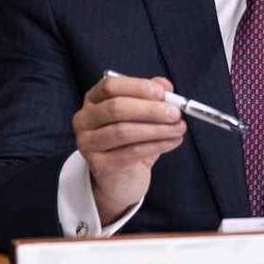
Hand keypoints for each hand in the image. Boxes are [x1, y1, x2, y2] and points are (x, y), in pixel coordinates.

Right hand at [72, 75, 185, 224]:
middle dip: (150, 110)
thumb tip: (165, 86)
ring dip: (157, 129)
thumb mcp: (141, 114)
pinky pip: (131, 152)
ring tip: (179, 129)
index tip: (163, 93)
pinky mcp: (99, 165)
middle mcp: (84, 119)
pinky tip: (173, 142)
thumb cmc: (131, 140)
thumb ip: (151, 97)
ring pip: (124, 131)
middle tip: (175, 113)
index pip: (110, 86)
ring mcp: (88, 143)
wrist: (121, 178)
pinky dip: (157, 145)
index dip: (138, 87)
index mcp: (93, 99)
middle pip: (116, 108)